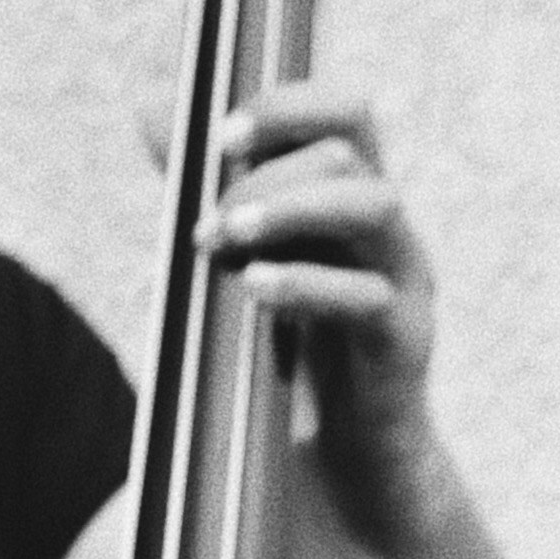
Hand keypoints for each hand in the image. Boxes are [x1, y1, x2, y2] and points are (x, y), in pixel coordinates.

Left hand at [204, 84, 454, 545]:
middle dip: (263, 177)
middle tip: (209, 222)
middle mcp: (390, 231)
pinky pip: (368, 297)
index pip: (347, 112)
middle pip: (347, 154)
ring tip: (227, 240)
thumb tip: (152, 108)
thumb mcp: (251, 253)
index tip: (222, 136)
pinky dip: (305, 285)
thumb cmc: (292, 343)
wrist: (345, 450)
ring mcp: (407, 282)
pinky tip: (255, 291)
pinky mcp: (406, 342)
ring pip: (373, 205)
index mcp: (356, 197)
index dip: (287, 106)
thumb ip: (212, 183)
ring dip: (289, 210)